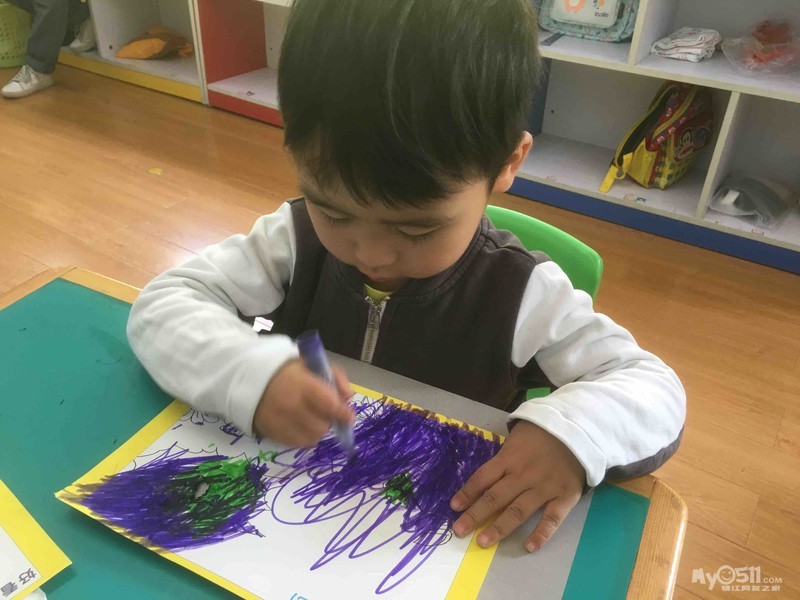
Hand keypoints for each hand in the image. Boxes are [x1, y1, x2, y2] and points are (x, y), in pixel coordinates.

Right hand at [253, 359, 354, 445]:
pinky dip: (305, 437)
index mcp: (302, 384)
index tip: (349, 416)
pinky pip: (298, 444)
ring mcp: (280, 422)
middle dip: (329, 420)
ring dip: (318, 430)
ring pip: (312, 438)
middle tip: (326, 414)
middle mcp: (291, 405)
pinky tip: (302, 425)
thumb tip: (348, 398)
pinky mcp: (272, 433)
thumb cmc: (286, 371)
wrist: (247, 377)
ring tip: (314, 419)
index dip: (343, 413)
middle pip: (322, 425)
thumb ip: (335, 376)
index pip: (329, 404)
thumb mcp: (312, 364)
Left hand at [450, 420, 584, 551]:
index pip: (482, 478)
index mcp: (509, 459)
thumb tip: (483, 481)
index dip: (467, 493)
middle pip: (495, 497)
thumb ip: (502, 459)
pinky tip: (529, 546)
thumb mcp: (516, 439)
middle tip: (459, 530)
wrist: (579, 429)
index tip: (453, 507)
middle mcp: (523, 475)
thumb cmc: (542, 435)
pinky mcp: (564, 496)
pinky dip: (541, 533)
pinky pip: (551, 518)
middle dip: (475, 515)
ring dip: (499, 527)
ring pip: (518, 511)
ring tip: (482, 541)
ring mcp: (544, 487)